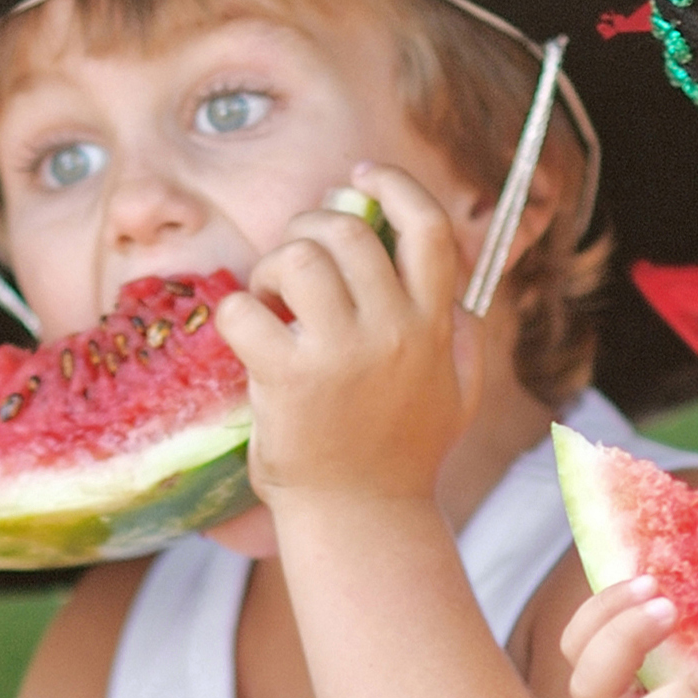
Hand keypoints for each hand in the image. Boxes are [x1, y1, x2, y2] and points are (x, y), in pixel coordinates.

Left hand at [214, 162, 477, 512]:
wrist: (361, 520)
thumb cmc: (401, 458)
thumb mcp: (457, 397)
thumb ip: (462, 341)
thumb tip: (459, 298)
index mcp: (436, 326)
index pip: (429, 227)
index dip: (394, 185)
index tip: (360, 177)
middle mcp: (395, 330)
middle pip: (349, 230)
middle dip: (310, 229)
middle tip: (292, 259)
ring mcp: (342, 353)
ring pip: (298, 256)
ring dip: (272, 264)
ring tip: (268, 297)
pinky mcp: (289, 377)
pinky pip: (245, 309)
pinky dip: (234, 313)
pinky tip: (244, 337)